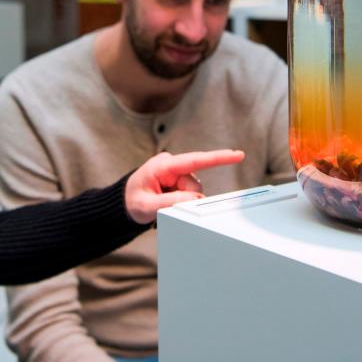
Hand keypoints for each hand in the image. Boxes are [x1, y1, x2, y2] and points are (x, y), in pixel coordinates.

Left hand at [124, 150, 244, 223]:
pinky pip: (189, 194)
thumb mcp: (146, 206)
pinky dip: (182, 201)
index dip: (218, 158)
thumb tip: (196, 199)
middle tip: (164, 206)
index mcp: (163, 165)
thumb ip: (171, 202)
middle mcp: (172, 165)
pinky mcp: (179, 181)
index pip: (195, 160)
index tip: (238, 155)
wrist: (124, 203)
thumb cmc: (132, 201)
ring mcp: (176, 173)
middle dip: (186, 199)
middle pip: (195, 185)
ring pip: (194, 192)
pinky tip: (167, 201)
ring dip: (182, 201)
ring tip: (161, 203)